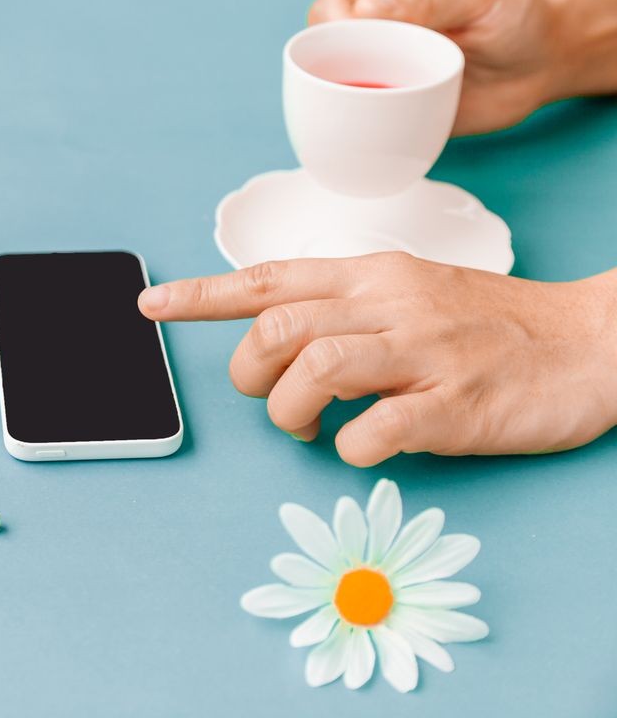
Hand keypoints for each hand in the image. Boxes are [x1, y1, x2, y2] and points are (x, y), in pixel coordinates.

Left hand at [138, 253, 616, 466]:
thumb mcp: (410, 291)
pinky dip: (349, 448)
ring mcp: (423, 354)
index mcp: (373, 276)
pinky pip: (374, 430)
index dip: (202, 295)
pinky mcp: (455, 405)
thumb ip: (343, 305)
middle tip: (268, 397)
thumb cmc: (489, 325)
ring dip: (288, 410)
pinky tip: (360, 447)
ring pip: (315, 368)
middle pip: (278, 325)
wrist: (589, 343)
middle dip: (248, 371)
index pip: (269, 276)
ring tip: (305, 428)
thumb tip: (273, 334)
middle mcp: (391, 305)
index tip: (150, 307)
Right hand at [308, 0, 558, 135]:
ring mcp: (380, 76)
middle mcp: (373, 36)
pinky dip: (356, 136)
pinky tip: (371, 138)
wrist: (544, 63)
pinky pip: (359, 127)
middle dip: (329, 75)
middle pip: (318, 55)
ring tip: (373, 113)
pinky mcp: (393, 112)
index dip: (333, 30)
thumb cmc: (513, 15)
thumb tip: (362, 12)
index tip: (364, 44)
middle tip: (372, 84)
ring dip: (339, 109)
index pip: (329, 10)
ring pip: (331, 95)